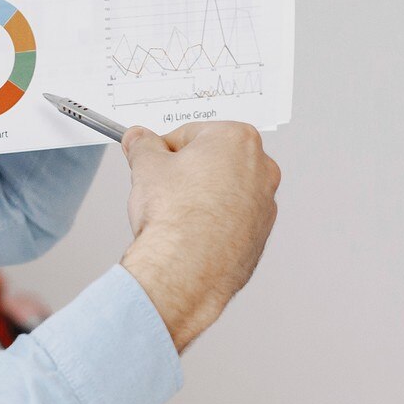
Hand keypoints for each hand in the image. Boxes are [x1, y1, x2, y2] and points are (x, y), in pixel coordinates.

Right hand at [117, 122, 280, 351]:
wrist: (186, 270)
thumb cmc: (176, 217)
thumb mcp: (146, 166)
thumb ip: (142, 145)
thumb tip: (139, 140)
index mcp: (238, 139)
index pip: (191, 133)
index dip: (165, 149)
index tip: (152, 160)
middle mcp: (261, 168)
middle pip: (213, 160)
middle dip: (187, 172)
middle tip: (162, 188)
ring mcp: (265, 203)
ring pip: (224, 191)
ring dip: (201, 198)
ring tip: (175, 215)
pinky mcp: (260, 235)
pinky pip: (232, 220)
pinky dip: (213, 223)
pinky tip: (191, 234)